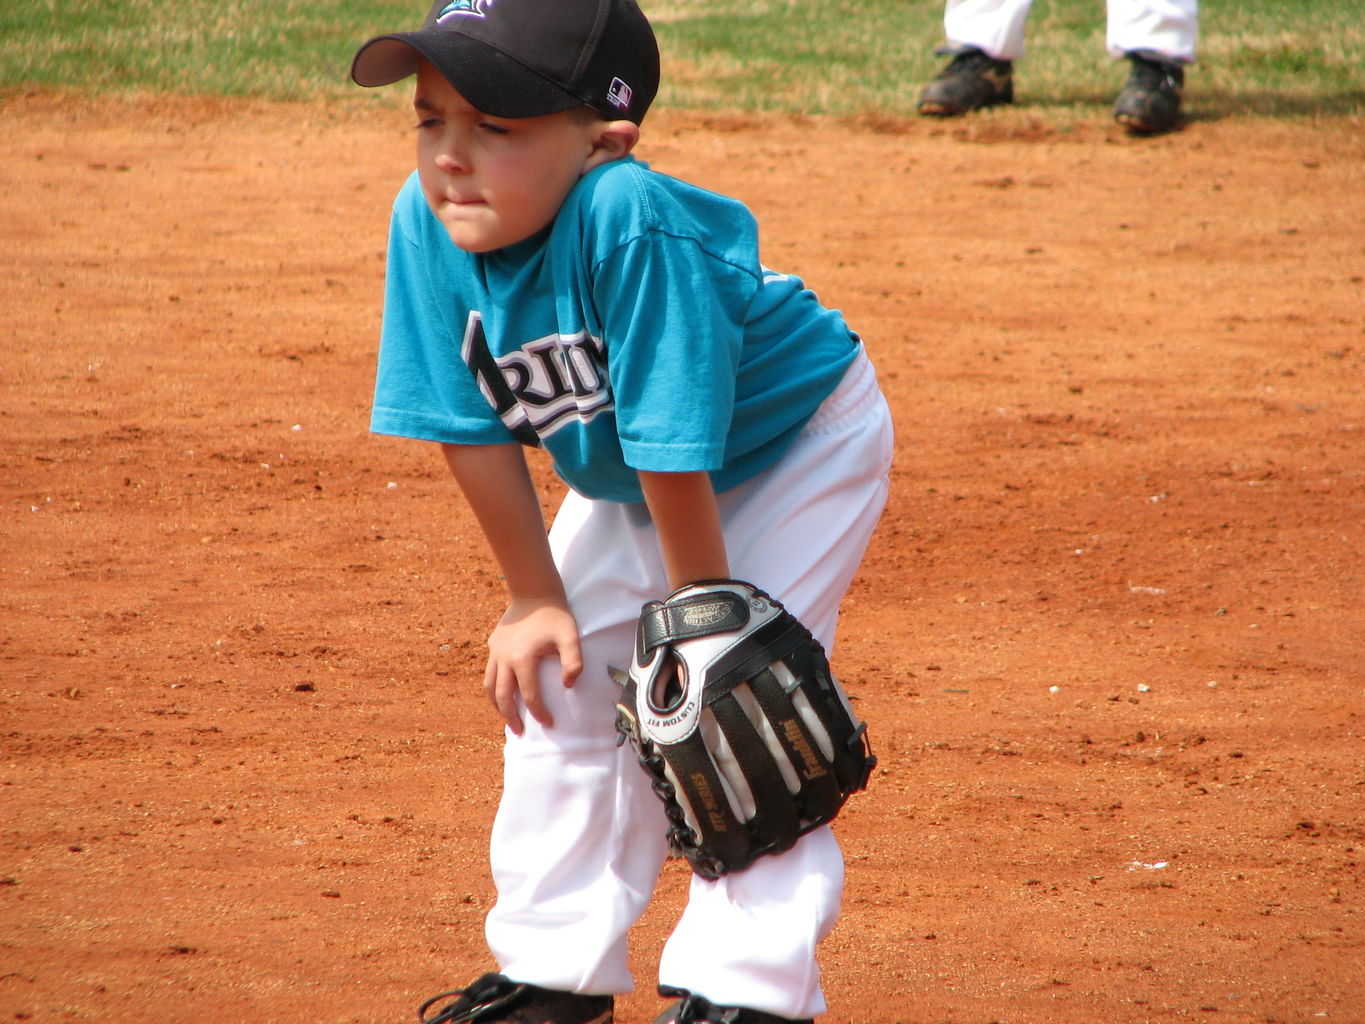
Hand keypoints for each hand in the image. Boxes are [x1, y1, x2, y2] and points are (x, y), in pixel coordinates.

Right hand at [484, 596, 582, 734]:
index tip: (548, 724)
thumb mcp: (570, 637)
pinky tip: (502, 693)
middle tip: (520, 731)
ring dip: (497, 705)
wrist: (534, 592)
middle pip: (502, 696)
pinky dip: (493, 687)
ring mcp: (496, 651)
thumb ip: (573, 662)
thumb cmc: (556, 616)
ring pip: (489, 686)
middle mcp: (504, 658)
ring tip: (507, 718)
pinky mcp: (493, 645)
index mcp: (522, 659)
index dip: (539, 712)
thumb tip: (568, 685)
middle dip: (511, 717)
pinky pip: (489, 672)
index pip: (529, 695)